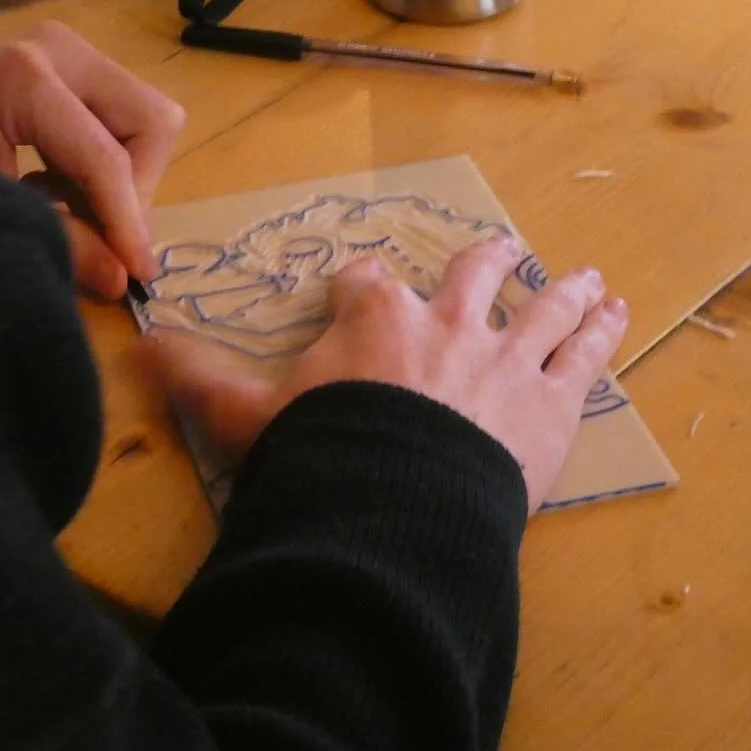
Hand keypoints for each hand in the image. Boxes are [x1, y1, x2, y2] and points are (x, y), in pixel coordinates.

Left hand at [0, 22, 185, 296]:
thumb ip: (56, 241)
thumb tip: (122, 279)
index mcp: (23, 76)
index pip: (105, 158)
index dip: (128, 221)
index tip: (140, 273)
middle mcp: (58, 48)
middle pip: (150, 123)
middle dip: (135, 188)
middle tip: (102, 234)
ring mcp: (70, 49)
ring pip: (148, 122)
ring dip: (123, 178)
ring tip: (70, 208)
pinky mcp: (74, 63)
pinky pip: (125, 120)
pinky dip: (105, 164)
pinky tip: (58, 187)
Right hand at [139, 237, 628, 514]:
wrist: (396, 500)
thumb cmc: (322, 452)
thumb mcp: (247, 416)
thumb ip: (198, 380)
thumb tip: (135, 350)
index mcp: (375, 318)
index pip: (367, 283)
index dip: (363, 286)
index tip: (361, 290)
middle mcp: (446, 321)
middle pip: (471, 274)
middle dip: (484, 262)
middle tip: (499, 250)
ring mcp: (503, 356)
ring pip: (541, 307)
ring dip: (563, 290)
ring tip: (587, 279)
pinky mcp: (548, 399)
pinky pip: (581, 354)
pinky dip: (599, 332)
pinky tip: (615, 313)